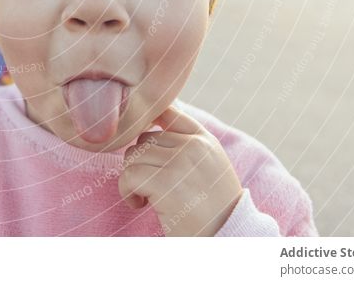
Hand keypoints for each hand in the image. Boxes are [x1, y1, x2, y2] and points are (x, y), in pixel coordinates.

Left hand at [117, 104, 243, 235]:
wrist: (226, 239)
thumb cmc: (212, 209)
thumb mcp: (208, 167)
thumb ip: (188, 145)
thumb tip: (153, 119)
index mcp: (205, 140)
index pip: (168, 112)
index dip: (148, 125)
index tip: (147, 152)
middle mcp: (194, 146)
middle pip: (144, 140)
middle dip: (141, 164)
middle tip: (150, 188)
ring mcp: (181, 162)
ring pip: (133, 157)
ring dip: (133, 179)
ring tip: (147, 197)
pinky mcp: (166, 182)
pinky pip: (128, 176)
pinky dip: (127, 192)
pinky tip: (141, 205)